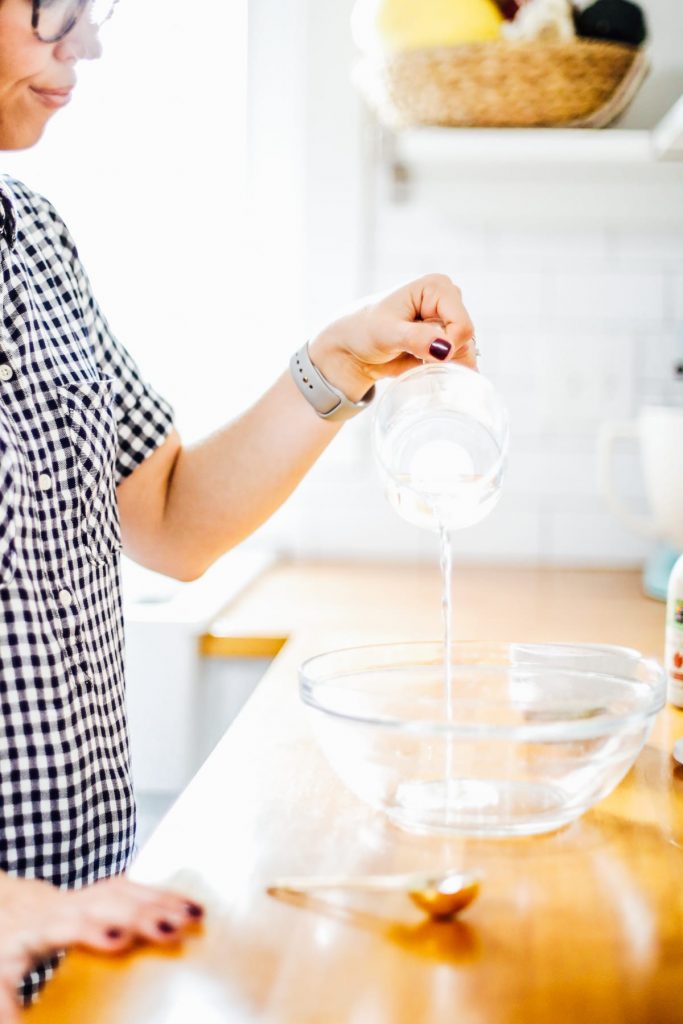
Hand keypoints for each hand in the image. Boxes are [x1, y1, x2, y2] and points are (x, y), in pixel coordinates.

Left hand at [0, 873, 203, 1021]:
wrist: (5, 910)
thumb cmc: (5, 954)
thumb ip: (11, 1014)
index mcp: (36, 930)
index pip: (67, 926)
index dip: (93, 930)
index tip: (120, 940)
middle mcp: (62, 907)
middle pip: (106, 903)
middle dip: (143, 913)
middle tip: (176, 927)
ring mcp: (82, 896)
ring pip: (125, 890)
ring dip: (161, 900)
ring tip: (195, 914)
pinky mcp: (96, 893)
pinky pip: (132, 888)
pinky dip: (162, 894)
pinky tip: (186, 903)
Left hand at [309, 274, 475, 402]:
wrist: (351, 349)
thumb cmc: (363, 331)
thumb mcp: (386, 333)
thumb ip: (416, 338)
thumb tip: (445, 348)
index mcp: (437, 287)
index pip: (462, 325)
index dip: (447, 345)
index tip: (420, 352)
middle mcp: (448, 301)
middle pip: (466, 340)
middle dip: (444, 355)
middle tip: (413, 355)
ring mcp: (447, 322)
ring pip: (465, 353)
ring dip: (444, 365)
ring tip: (413, 360)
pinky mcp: (444, 340)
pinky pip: (457, 362)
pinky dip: (442, 370)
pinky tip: (421, 367)